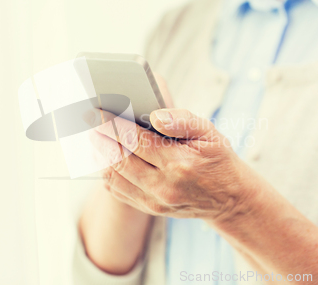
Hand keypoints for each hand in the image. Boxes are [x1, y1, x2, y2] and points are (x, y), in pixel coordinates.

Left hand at [88, 106, 257, 221]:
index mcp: (180, 163)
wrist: (228, 199)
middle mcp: (164, 186)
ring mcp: (155, 201)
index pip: (136, 140)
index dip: (113, 124)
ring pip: (114, 176)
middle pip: (119, 159)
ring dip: (101, 154)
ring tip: (95, 134)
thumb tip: (154, 115)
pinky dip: (108, 171)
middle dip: (100, 137)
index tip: (98, 110)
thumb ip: (183, 121)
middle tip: (89, 119)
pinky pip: (118, 190)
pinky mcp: (149, 208)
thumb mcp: (209, 134)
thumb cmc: (217, 160)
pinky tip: (106, 155)